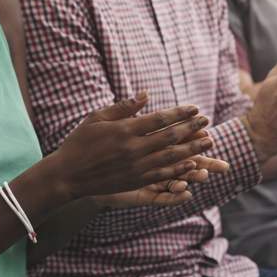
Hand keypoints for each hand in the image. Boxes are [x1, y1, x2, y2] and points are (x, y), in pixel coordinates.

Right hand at [49, 94, 217, 199]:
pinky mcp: (135, 181)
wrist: (67, 176)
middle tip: (207, 121)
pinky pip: (163, 174)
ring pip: (171, 157)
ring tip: (209, 142)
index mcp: (124, 130)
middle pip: (170, 137)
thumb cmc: (80, 142)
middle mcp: (133, 149)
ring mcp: (136, 167)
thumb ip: (123, 107)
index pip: (160, 119)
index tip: (194, 108)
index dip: (180, 113)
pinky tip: (192, 164)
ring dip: (192, 149)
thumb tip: (146, 94)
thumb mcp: (97, 118)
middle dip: (192, 128)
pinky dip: (180, 169)